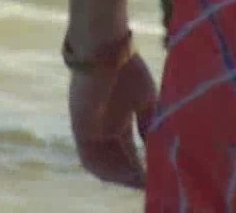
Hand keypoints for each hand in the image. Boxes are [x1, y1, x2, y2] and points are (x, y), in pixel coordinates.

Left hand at [68, 52, 157, 188]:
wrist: (105, 51)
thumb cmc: (126, 68)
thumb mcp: (145, 99)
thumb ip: (148, 123)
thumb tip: (155, 147)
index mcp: (117, 119)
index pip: (126, 150)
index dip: (139, 165)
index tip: (155, 178)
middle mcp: (102, 126)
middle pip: (114, 159)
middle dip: (130, 174)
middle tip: (149, 185)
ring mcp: (89, 128)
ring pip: (100, 162)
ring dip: (119, 176)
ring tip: (139, 183)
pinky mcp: (80, 126)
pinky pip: (88, 157)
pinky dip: (105, 171)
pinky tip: (125, 176)